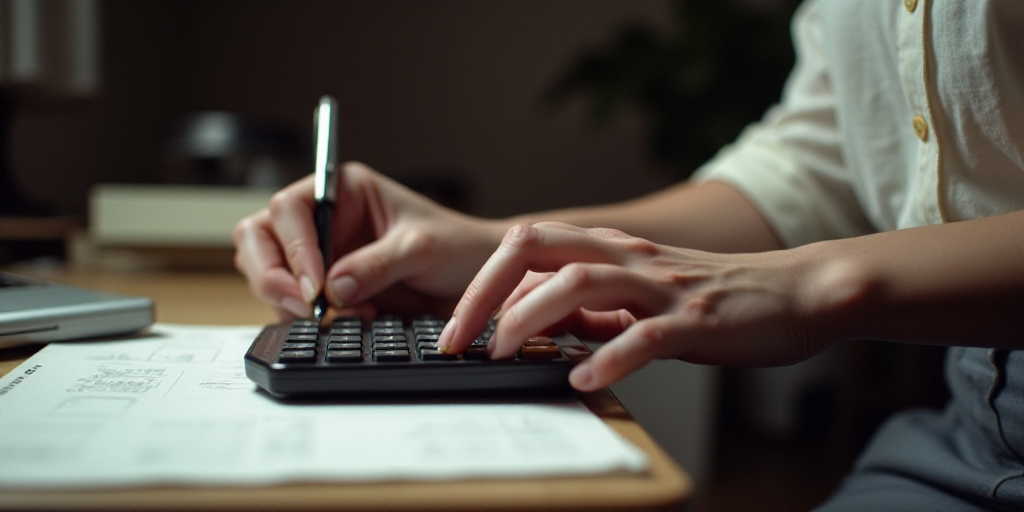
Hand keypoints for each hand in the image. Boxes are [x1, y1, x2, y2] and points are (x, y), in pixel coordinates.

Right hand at [233, 162, 502, 319]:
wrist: (482, 283)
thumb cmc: (457, 247)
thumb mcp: (420, 249)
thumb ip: (376, 265)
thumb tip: (333, 287)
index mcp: (343, 190)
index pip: (290, 209)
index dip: (294, 247)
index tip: (315, 284)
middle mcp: (325, 220)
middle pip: (261, 240)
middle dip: (273, 275)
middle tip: (305, 305)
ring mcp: (321, 257)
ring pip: (270, 276)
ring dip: (290, 302)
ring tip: (341, 316)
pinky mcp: (326, 291)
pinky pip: (293, 306)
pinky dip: (309, 320)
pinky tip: (349, 321)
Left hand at [437, 222, 856, 390]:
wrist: (796, 292)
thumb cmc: (714, 299)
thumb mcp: (641, 297)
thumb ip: (592, 306)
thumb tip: (536, 325)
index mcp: (611, 251)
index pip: (527, 247)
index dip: (480, 284)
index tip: (451, 329)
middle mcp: (629, 258)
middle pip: (539, 249)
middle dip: (486, 293)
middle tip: (456, 340)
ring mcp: (662, 286)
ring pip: (583, 281)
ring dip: (532, 317)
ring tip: (503, 354)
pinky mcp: (697, 319)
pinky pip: (647, 335)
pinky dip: (609, 357)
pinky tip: (582, 381)